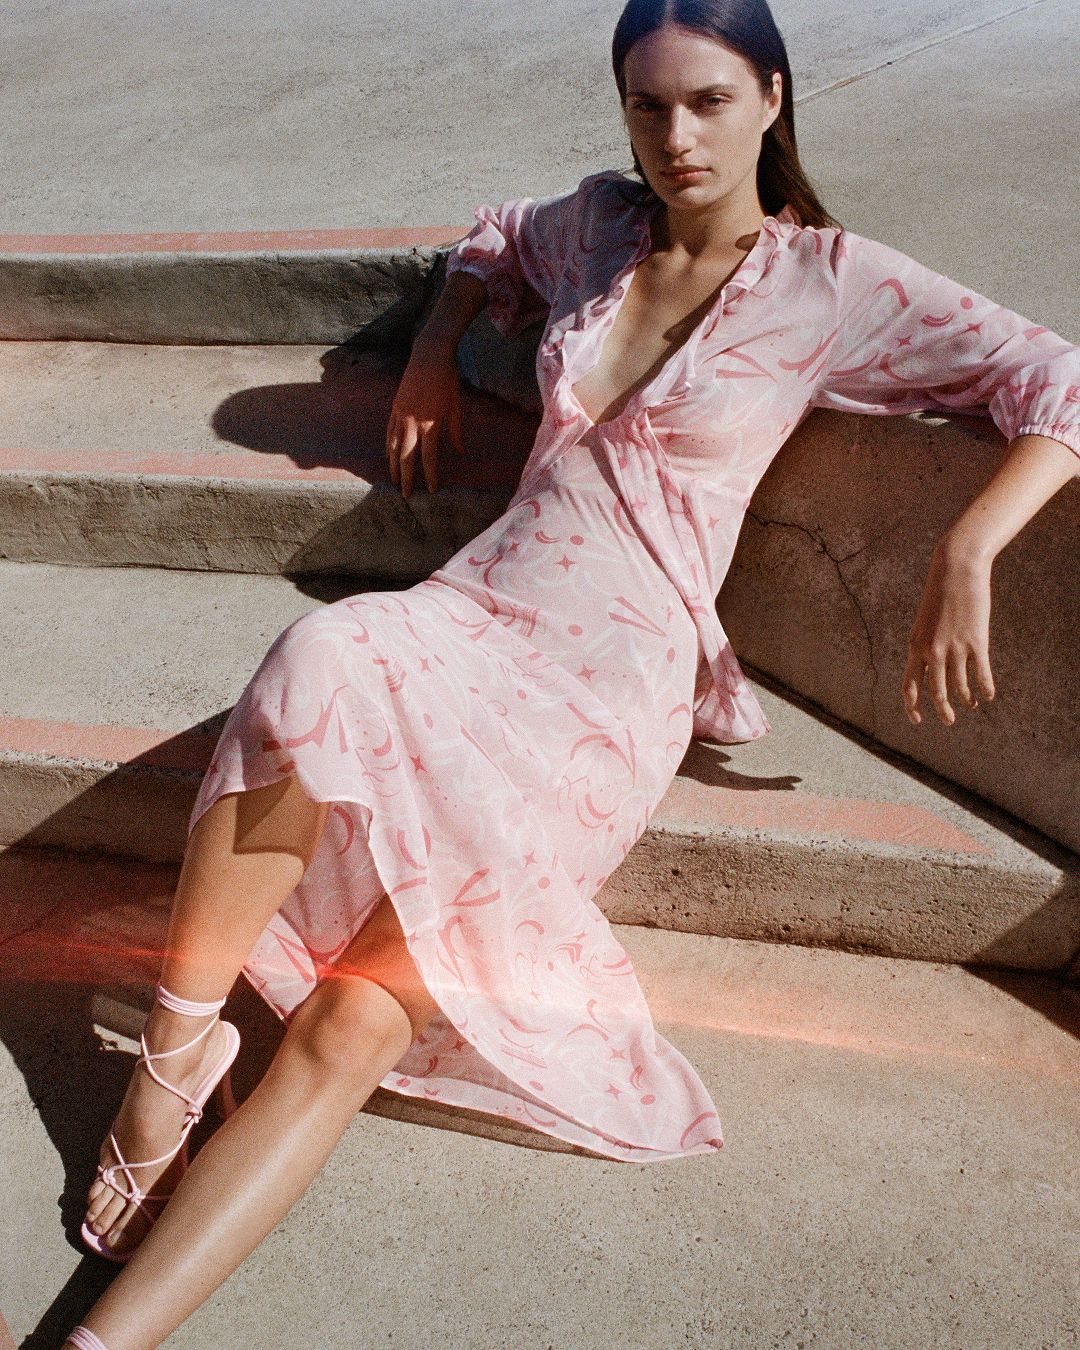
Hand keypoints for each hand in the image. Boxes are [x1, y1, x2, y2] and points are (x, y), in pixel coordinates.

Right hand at [385, 339, 464, 496]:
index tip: (431, 490)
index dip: (430, 475)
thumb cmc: (448, 380)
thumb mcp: (456, 406)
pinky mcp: (395, 407)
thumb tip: (460, 452)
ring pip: (393, 445)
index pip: (429, 457)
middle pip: (406, 456)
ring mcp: (401, 414)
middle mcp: (412, 421)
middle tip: (405, 494)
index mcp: (431, 423)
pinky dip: (388, 446)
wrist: (430, 355)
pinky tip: (388, 455)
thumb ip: (456, 432)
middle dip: (406, 477)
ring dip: (393, 464)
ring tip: (394, 479)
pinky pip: (389, 431)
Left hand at [901, 543, 995, 725]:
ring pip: (960, 687)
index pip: (909, 686)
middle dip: (943, 711)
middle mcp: (932, 651)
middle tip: (949, 721)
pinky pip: (981, 675)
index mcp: (915, 646)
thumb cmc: (940, 594)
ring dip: (966, 700)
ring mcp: (955, 648)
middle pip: (935, 693)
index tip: (917, 720)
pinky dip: (984, 689)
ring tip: (971, 704)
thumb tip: (930, 667)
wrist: (956, 569)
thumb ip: (925, 645)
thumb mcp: (924, 622)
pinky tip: (987, 695)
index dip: (911, 707)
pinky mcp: (976, 642)